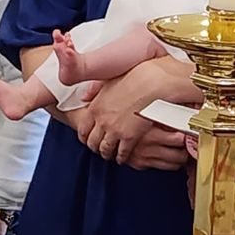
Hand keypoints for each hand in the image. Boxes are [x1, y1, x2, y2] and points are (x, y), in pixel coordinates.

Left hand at [72, 59, 192, 168]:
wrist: (151, 83)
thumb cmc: (133, 77)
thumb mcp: (108, 81)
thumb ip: (94, 90)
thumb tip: (84, 97)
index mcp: (95, 107)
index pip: (82, 129)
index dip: (84, 137)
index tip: (87, 139)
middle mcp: (101, 121)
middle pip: (92, 142)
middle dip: (94, 147)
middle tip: (98, 148)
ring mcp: (114, 131)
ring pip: (105, 150)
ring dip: (107, 154)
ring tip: (110, 154)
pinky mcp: (129, 137)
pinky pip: (122, 153)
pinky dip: (121, 157)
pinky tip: (123, 157)